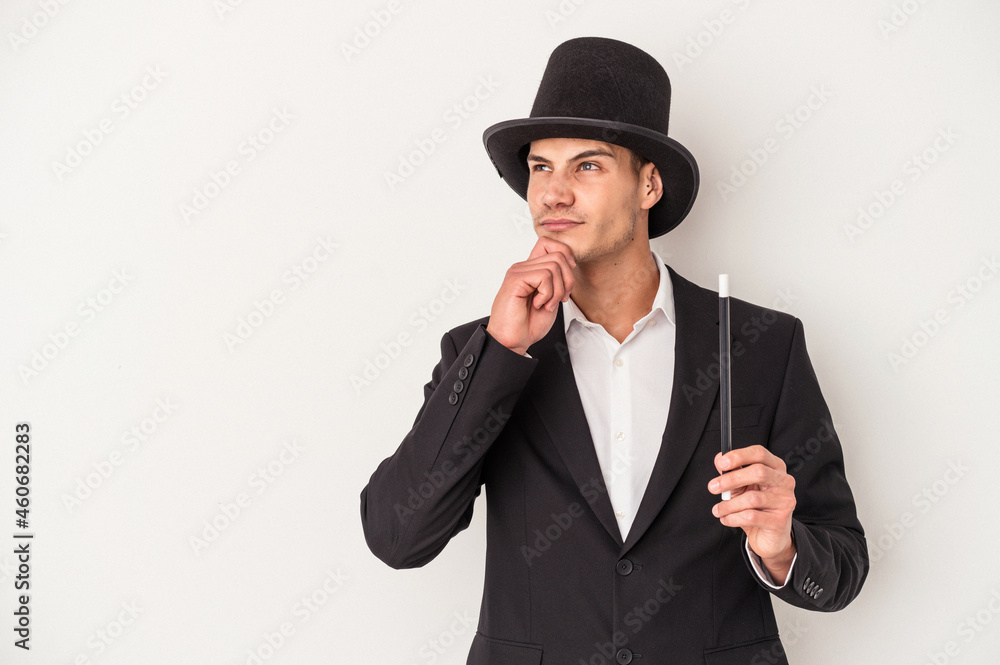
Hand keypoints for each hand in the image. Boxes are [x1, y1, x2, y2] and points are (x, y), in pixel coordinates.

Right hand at [485, 237, 575, 354]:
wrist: (512, 341)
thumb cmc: (528, 324)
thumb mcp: (551, 298)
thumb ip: (557, 280)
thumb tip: (570, 264)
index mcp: (530, 270)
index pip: (549, 243)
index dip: (565, 255)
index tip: (567, 279)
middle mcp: (523, 267)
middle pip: (558, 255)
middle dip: (567, 280)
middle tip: (560, 299)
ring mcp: (518, 272)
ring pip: (554, 266)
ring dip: (557, 291)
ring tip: (546, 304)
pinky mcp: (516, 279)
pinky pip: (544, 276)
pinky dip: (548, 294)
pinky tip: (538, 304)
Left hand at [708, 445, 795, 579]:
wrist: (769, 536)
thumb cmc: (755, 507)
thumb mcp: (742, 487)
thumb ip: (732, 472)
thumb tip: (719, 459)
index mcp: (775, 467)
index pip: (760, 453)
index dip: (739, 456)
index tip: (721, 463)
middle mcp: (785, 482)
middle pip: (759, 472)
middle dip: (731, 479)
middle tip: (712, 487)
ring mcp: (785, 501)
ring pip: (752, 498)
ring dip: (729, 504)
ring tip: (718, 510)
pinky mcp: (780, 521)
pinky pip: (751, 517)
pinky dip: (733, 518)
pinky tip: (726, 519)